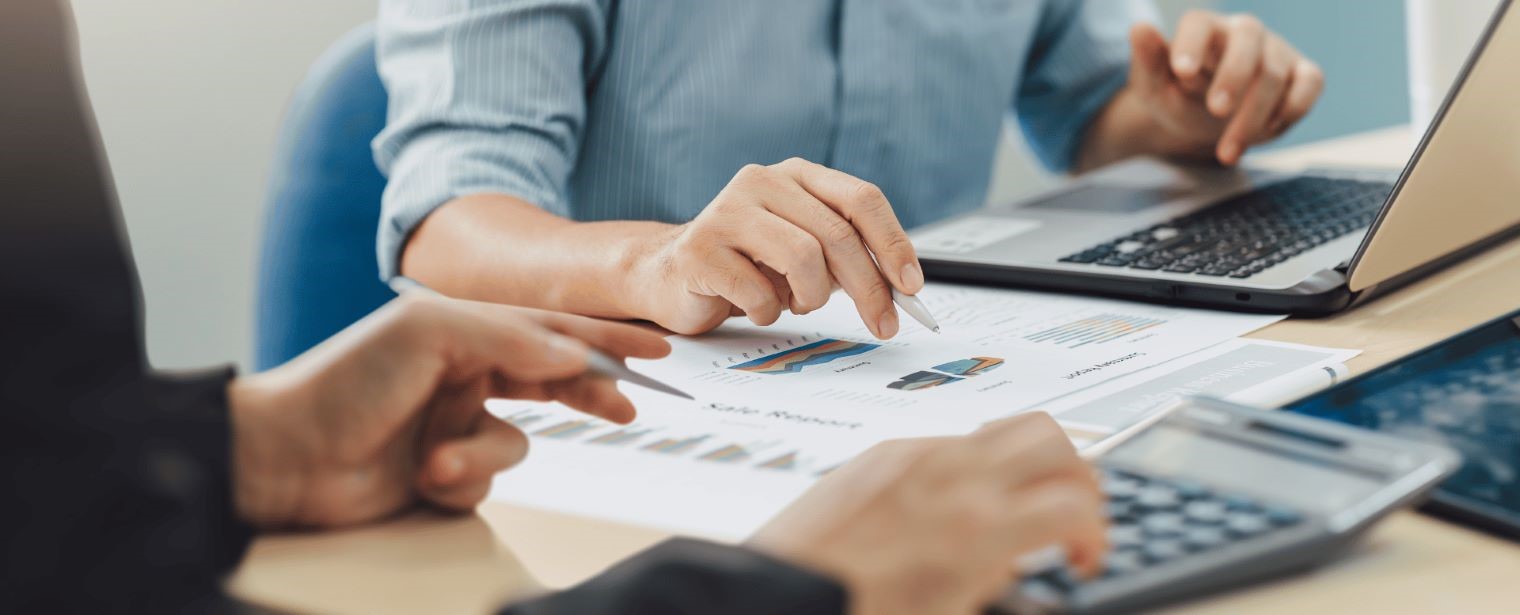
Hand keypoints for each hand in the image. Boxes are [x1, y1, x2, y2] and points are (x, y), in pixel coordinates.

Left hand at [228, 295, 670, 528]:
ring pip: (516, 443)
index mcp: (464, 328)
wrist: (286, 457)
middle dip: (583, 396)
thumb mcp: (431, 334)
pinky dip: (459, 481)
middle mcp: (465, 373)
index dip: (606, 338)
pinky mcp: (445, 472)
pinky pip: (487, 481)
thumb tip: (573, 352)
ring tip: (436, 458)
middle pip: (551, 382)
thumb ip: (512, 338)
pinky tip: (424, 476)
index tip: (653, 349)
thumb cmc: (343, 383)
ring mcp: (456, 423)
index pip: (551, 328)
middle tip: (622, 408)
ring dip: (480, 454)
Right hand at [622, 158, 924, 337]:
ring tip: (795, 303)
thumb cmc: (747, 264)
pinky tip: (755, 307)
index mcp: (795, 175)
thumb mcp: (805, 250)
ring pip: (803, 259)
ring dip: (811, 297)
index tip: (911, 286)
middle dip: (869, 289)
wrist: (669, 274)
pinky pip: (759, 293)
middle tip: (884, 324)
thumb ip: (849, 256)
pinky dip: (768, 311)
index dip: (893, 243)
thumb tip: (902, 288)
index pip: (860, 199)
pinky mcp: (700, 249)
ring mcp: (727, 211)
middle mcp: (762, 182)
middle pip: (837, 236)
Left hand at [747, 413, 1106, 613]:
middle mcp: (952, 479)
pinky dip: (974, 463)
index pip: (1076, 505)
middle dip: (1078, 480)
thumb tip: (1020, 564)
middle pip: (1055, 441)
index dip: (1095, 535)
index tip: (1081, 559)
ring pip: (1005, 427)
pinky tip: (957, 505)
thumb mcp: (947, 613)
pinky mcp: (881, 455)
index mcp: (978, 531)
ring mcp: (915, 458)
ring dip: (1030, 462)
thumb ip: (999, 581)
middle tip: (1069, 520)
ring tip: (1021, 506)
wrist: (776, 600)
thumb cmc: (858, 613)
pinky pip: (950, 438)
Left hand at [1125, 12, 1323, 165]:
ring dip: (1253, 115)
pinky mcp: (1303, 74)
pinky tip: (1268, 132)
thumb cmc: (1179, 95)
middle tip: (1216, 111)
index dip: (1192, 44)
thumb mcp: (1154, 85)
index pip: (1199, 24)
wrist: (1206, 119)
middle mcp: (1243, 33)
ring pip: (1274, 72)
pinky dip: (1292, 108)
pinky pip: (1310, 83)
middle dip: (1234, 75)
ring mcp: (1276, 52)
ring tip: (1227, 152)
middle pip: (1248, 38)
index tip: (1182, 72)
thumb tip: (1139, 28)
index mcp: (1203, 30)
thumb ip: (1148, 60)